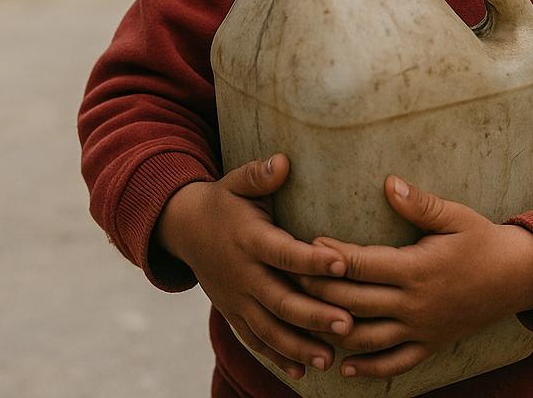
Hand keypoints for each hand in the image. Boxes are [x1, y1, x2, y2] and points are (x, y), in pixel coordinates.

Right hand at [154, 154, 352, 379]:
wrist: (184, 229)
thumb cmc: (224, 201)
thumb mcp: (237, 181)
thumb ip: (260, 174)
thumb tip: (283, 161)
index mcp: (250, 239)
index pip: (284, 252)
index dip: (312, 259)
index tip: (342, 265)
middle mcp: (243, 274)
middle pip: (280, 300)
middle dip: (314, 315)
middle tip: (348, 324)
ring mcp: (236, 298)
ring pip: (269, 329)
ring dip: (299, 345)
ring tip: (330, 358)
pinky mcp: (233, 313)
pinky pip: (255, 341)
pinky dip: (278, 357)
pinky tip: (303, 372)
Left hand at [298, 176, 532, 379]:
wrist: (517, 278)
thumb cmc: (482, 240)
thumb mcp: (456, 216)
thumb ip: (420, 203)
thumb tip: (389, 183)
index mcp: (417, 268)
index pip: (363, 263)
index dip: (332, 254)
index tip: (308, 242)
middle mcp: (415, 304)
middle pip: (355, 301)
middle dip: (321, 290)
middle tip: (292, 277)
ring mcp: (421, 329)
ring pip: (368, 338)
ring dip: (334, 331)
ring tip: (305, 321)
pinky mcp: (430, 344)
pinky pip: (395, 364)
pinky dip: (369, 369)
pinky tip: (344, 368)